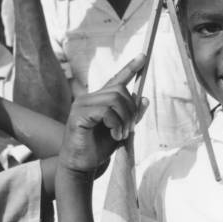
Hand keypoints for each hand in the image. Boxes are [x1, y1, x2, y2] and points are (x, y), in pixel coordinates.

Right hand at [59, 55, 147, 172]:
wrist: (83, 165)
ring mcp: (82, 105)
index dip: (131, 68)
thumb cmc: (99, 147)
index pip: (117, 79)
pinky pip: (106, 111)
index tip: (143, 57)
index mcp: (100, 100)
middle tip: (130, 129)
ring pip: (115, 100)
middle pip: (120, 91)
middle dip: (131, 110)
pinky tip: (115, 135)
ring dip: (125, 119)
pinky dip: (116, 124)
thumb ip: (132, 115)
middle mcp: (89, 98)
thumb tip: (144, 98)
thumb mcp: (122, 129)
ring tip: (122, 134)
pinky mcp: (78, 115)